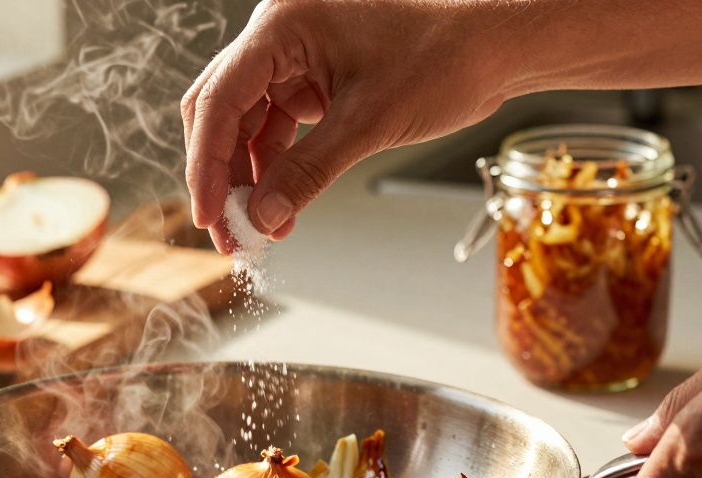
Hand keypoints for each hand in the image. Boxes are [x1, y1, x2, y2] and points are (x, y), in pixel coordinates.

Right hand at [180, 0, 510, 251]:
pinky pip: (278, 126)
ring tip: (258, 229)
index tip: (209, 213)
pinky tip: (282, 206)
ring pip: (247, 123)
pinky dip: (277, 167)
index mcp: (283, 23)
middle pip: (222, 110)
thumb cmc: (446, 57)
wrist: (495, 47)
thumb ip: (307, 172)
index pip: (220, 98)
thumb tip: (263, 218)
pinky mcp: (314, 76)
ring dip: (249, 177)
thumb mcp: (369, 123)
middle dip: (222, 174)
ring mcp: (296, 55)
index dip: (206, 163)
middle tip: (227, 230)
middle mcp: (281, 33)